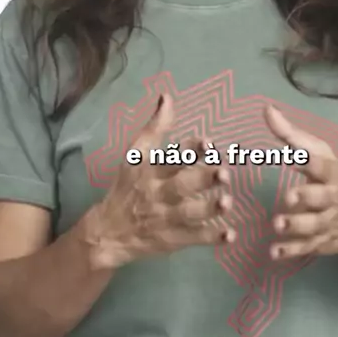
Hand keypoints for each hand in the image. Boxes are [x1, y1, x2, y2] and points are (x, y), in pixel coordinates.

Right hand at [86, 95, 233, 268]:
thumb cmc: (127, 187)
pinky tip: (229, 236)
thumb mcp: (136, 156)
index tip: (209, 143)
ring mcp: (165, 219)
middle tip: (225, 172)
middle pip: (180, 186)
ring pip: (188, 214)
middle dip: (202, 179)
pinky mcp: (171, 240)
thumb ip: (155, 128)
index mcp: (149, 170)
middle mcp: (157, 193)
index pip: (170, 158)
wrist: (108, 232)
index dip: (190, 151)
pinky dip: (211, 238)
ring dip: (208, 209)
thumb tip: (167, 97)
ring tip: (228, 202)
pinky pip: (193, 239)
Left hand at [264, 105, 337, 259]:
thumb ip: (292, 135)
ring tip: (277, 225)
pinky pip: (306, 248)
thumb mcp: (321, 155)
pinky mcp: (322, 242)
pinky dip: (290, 251)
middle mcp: (332, 198)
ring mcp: (329, 222)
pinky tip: (274, 252)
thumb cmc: (335, 179)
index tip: (292, 153)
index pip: (320, 164)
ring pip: (313, 225)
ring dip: (295, 226)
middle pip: (320, 197)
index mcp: (331, 173)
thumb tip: (267, 109)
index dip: (308, 159)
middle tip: (289, 198)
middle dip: (306, 197)